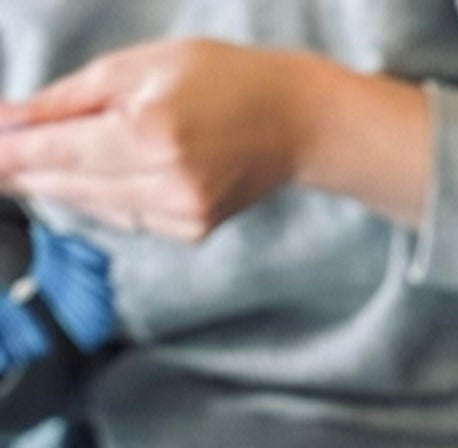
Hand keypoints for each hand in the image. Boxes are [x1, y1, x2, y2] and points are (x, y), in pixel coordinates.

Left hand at [0, 41, 428, 241]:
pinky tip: (71, 181)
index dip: (12, 156)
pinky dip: (92, 197)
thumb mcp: (134, 67)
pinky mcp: (190, 230)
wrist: (291, 121)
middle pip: (71, 185)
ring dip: (53, 185)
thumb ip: (68, 100)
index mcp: (150, 133)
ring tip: (18, 168)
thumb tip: (10, 121)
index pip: (60, 151)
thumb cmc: (216, 78)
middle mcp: (167, 184)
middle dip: (24, 172)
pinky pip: (122, 216)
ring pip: (92, 205)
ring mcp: (182, 215)